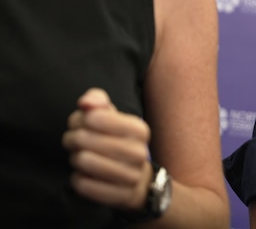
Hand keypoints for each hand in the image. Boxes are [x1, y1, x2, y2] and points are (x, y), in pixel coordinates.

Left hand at [61, 88, 151, 209]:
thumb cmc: (116, 141)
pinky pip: (84, 185)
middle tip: (73, 140)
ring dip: (75, 158)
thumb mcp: (111, 117)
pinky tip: (83, 175)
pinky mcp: (119, 196)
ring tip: (79, 157)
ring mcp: (131, 176)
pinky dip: (78, 179)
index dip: (80, 119)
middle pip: (86, 139)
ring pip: (84, 161)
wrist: (136, 178)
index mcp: (139, 129)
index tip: (82, 122)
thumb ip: (97, 101)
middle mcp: (139, 152)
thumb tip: (85, 103)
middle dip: (73, 139)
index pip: (96, 117)